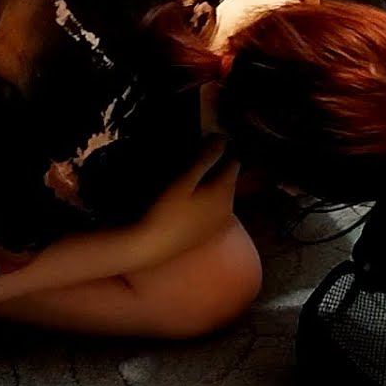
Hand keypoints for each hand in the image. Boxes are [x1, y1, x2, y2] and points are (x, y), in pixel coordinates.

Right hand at [134, 139, 240, 261]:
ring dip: (211, 185)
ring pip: (222, 194)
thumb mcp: (184, 180)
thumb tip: (222, 138)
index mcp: (225, 191)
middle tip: (192, 163)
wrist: (151, 247)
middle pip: (229, 179)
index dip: (221, 152)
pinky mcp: (210, 233)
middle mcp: (229, 207)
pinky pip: (214, 209)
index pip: (234, 162)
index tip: (202, 148)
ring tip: (188, 182)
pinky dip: (206, 202)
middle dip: (216, 168)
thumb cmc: (165, 210)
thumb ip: (205, 158)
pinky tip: (187, 203)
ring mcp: (220, 222)